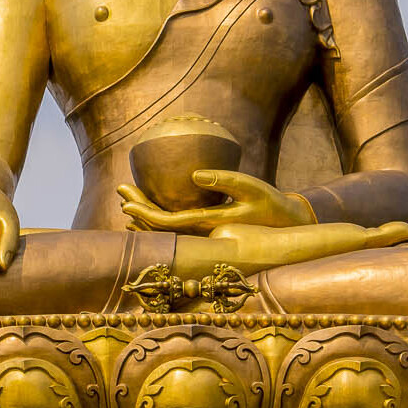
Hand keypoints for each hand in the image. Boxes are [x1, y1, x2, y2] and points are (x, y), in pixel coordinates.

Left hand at [117, 169, 312, 234]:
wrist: (287, 225)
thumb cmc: (271, 203)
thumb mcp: (251, 187)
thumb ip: (224, 180)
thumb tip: (194, 174)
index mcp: (210, 223)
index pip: (169, 223)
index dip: (146, 214)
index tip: (126, 204)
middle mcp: (202, 232)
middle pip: (161, 227)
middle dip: (138, 209)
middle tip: (120, 190)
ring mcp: (204, 232)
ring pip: (167, 229)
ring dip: (145, 215)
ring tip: (125, 200)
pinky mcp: (207, 227)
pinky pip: (176, 226)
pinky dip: (159, 219)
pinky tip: (147, 212)